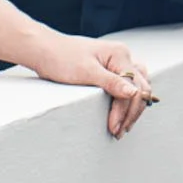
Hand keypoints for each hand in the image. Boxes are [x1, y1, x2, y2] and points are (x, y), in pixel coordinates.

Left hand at [28, 34, 155, 138]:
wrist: (42, 50)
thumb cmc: (60, 57)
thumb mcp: (85, 71)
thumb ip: (111, 82)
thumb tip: (135, 93)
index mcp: (119, 54)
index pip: (133, 88)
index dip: (125, 110)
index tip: (113, 127)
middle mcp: (122, 57)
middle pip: (140, 90)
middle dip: (130, 113)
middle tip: (118, 132)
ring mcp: (118, 64)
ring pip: (137, 90)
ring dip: (132, 109)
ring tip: (121, 128)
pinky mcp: (111, 71)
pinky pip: (128, 88)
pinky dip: (127, 103)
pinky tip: (121, 115)